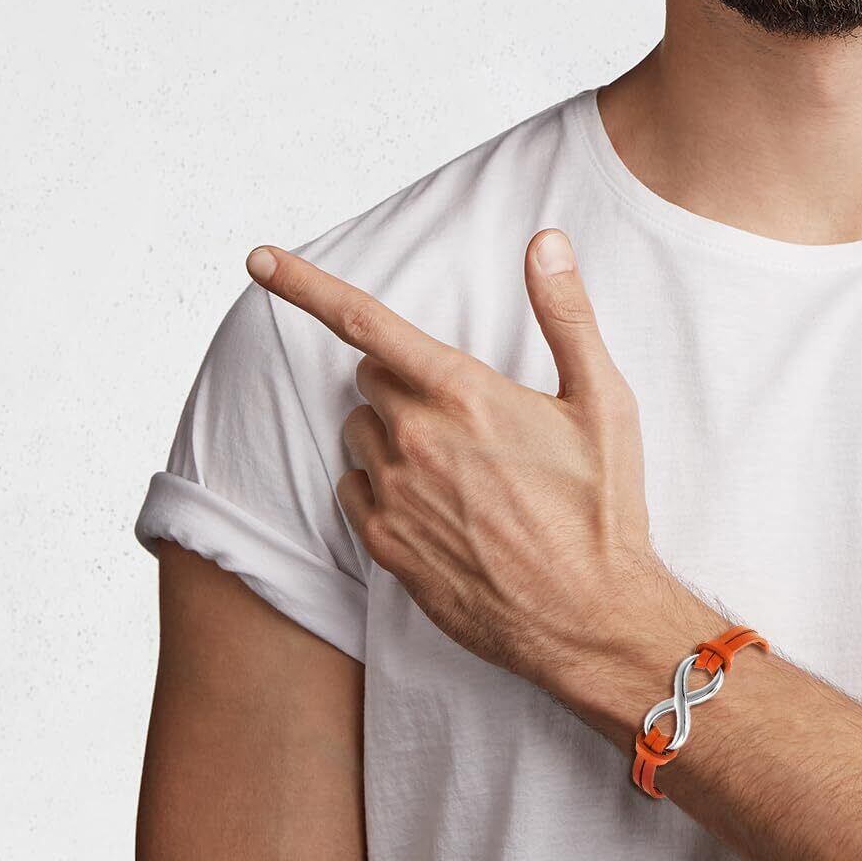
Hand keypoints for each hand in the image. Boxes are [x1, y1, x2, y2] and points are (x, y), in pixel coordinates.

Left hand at [242, 228, 671, 688]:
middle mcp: (414, 439)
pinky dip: (380, 482)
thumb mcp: (603, 399)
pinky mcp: (384, 546)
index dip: (305, 285)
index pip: (366, 323)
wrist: (590, 618)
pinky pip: (352, 489)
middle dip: (401, 375)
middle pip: (367, 376)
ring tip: (458, 458)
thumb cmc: (602, 506)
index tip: (259, 258)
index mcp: (462, 393)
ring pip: (359, 432)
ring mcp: (393, 495)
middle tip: (462, 403)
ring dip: (390, 430)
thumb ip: (565, 313)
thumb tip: (545, 242)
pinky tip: (437, 500)